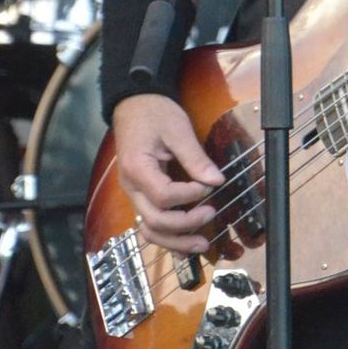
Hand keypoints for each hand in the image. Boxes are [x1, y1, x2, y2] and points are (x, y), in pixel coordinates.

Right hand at [111, 93, 224, 251]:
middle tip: (212, 213)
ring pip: (149, 229)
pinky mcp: (141, 195)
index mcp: (137, 168)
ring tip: (201, 244)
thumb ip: (195, 157)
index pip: (163, 195)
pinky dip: (167, 237)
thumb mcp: (177, 129)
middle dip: (185, 225)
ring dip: (175, 241)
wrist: (135, 104)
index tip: (209, 185)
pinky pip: (150, 223)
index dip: (189, 196)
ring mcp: (134, 193)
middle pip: (154, 220)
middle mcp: (131, 187)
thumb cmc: (155, 113)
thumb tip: (216, 181)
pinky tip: (185, 245)